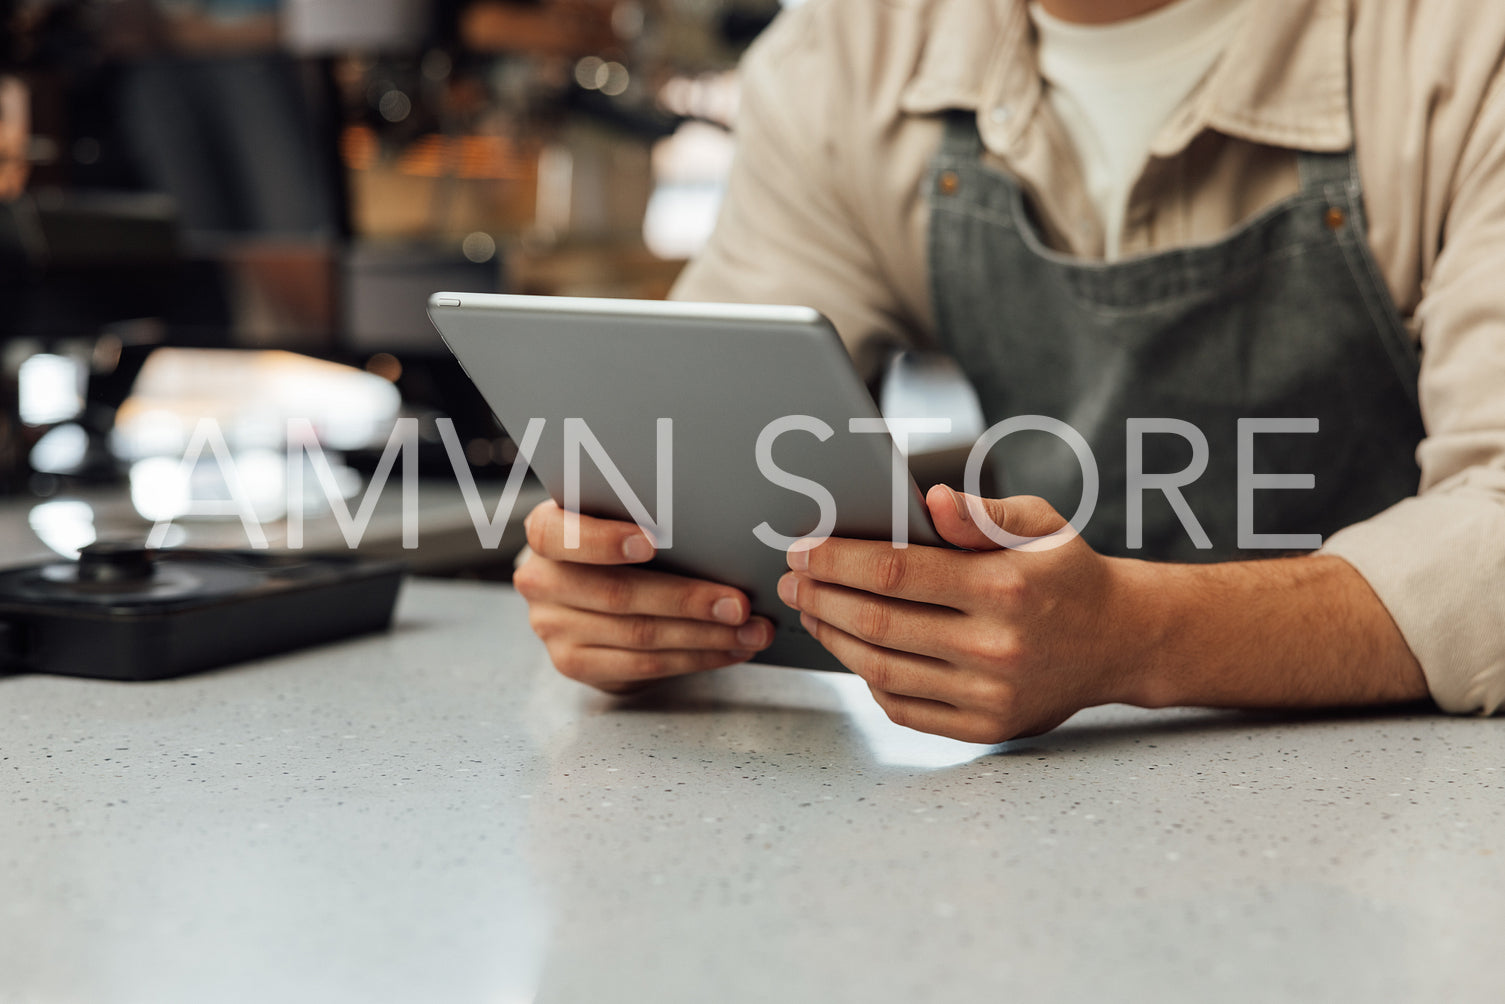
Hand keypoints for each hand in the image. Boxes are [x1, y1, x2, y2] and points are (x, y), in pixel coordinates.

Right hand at [514, 500, 774, 693]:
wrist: (584, 591)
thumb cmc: (617, 543)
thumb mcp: (619, 519)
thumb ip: (648, 519)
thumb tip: (719, 525)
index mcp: (545, 533)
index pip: (558, 535)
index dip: (603, 540)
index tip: (652, 541)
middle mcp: (540, 581)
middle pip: (616, 594)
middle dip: (687, 600)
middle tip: (739, 602)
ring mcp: (552, 627)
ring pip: (637, 635)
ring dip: (704, 636)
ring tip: (750, 630)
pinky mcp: (574, 663)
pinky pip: (641, 666)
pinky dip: (694, 658)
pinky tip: (730, 649)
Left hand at [777, 486, 1150, 742]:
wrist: (1120, 640)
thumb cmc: (1067, 572)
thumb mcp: (1040, 524)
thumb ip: (981, 514)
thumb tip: (929, 500)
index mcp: (1004, 587)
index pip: (895, 572)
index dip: (837, 560)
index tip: (802, 549)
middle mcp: (995, 647)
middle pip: (878, 623)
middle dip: (822, 597)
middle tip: (791, 579)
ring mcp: (989, 694)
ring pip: (881, 670)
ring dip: (833, 639)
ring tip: (811, 610)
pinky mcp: (985, 727)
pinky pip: (905, 708)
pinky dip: (868, 680)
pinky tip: (852, 652)